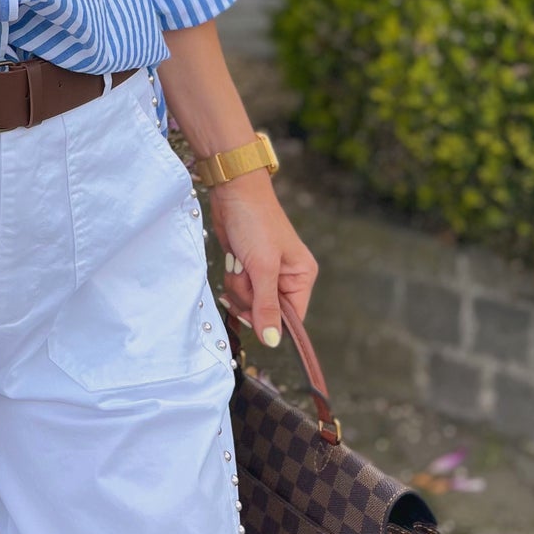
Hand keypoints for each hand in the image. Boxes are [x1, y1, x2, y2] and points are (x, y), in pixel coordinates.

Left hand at [206, 169, 316, 347]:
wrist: (233, 191)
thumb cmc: (254, 222)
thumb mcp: (263, 267)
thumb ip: (266, 306)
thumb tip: (272, 341)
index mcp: (302, 277)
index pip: (292, 320)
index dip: (270, 322)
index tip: (252, 314)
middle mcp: (287, 277)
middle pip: (266, 313)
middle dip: (249, 297)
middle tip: (246, 274)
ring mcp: (266, 273)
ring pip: (248, 301)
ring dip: (238, 285)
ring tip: (240, 261)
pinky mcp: (248, 267)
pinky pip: (238, 288)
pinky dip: (232, 278)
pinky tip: (232, 261)